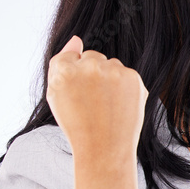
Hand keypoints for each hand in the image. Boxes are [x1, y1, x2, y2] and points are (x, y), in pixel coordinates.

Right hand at [46, 35, 149, 166]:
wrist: (104, 150)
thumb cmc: (77, 125)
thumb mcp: (56, 95)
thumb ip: (61, 63)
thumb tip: (76, 39)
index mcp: (64, 70)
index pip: (70, 56)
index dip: (76, 76)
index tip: (80, 93)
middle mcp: (89, 66)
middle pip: (93, 57)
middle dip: (93, 74)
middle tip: (93, 103)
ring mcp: (113, 71)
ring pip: (111, 65)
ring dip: (110, 79)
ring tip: (107, 107)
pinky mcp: (132, 78)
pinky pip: (127, 74)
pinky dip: (125, 88)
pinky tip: (119, 106)